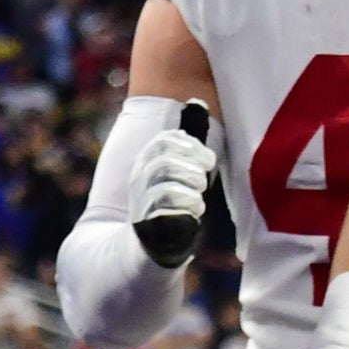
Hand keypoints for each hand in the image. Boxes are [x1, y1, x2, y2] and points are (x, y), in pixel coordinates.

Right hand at [128, 104, 214, 266]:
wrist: (142, 247)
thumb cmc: (170, 204)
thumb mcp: (180, 170)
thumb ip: (188, 143)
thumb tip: (197, 102)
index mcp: (147, 162)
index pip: (165, 141)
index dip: (190, 145)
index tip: (208, 160)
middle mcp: (139, 180)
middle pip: (165, 160)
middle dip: (192, 166)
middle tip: (204, 178)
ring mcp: (140, 202)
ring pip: (165, 183)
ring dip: (190, 187)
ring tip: (199, 196)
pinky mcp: (145, 225)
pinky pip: (165, 209)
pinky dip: (188, 206)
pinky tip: (195, 210)